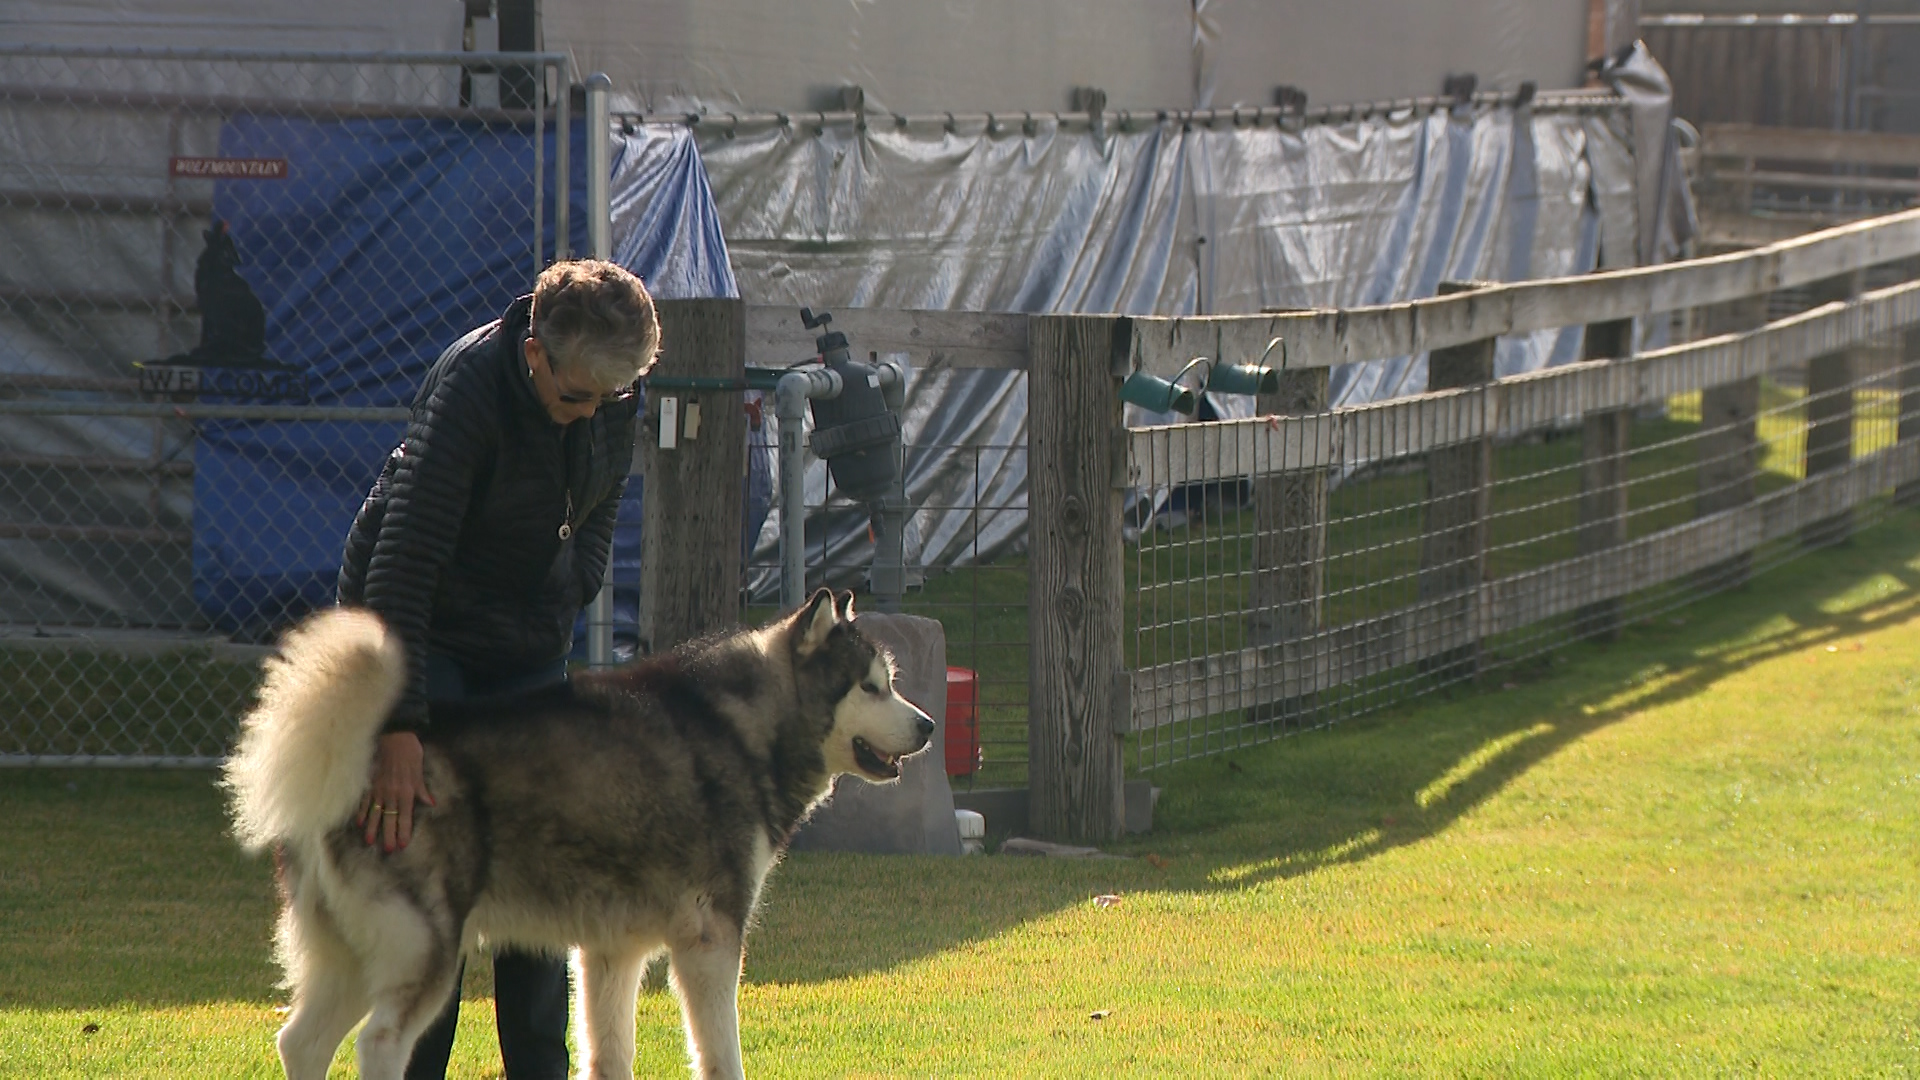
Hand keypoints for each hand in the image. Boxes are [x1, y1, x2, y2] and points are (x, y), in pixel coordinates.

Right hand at [356, 731, 434, 851]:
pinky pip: (365, 800)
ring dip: (373, 828)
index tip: (402, 845)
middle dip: (388, 835)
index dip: (404, 831)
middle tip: (387, 850)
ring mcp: (379, 789)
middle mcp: (392, 793)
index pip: (405, 816)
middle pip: (390, 818)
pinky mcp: (370, 783)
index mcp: (407, 791)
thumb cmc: (410, 751)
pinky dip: (362, 812)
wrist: (394, 736)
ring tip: (370, 842)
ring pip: (375, 813)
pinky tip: (360, 823)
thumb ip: (422, 789)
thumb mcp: (420, 770)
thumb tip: (431, 803)